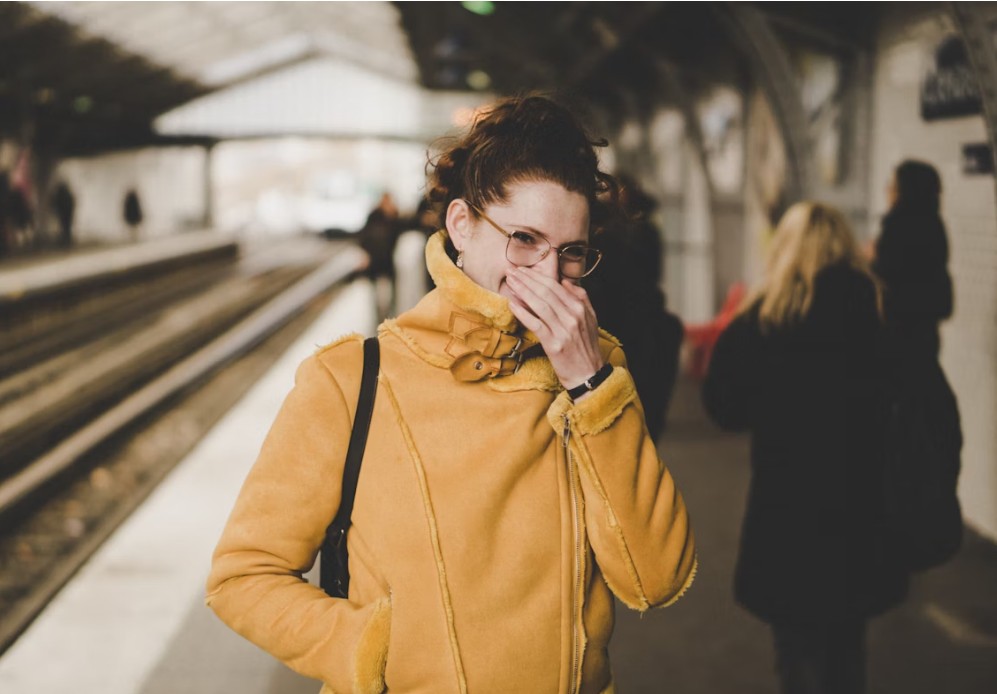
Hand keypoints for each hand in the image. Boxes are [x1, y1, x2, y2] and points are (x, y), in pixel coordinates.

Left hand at [504, 266, 603, 389]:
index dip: (537, 276)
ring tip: (510, 282)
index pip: (555, 286)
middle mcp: (572, 317)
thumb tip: (565, 281)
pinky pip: (535, 324)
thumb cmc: (586, 347)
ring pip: (539, 305)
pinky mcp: (553, 344)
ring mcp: (563, 330)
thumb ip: (581, 298)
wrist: (588, 374)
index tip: (523, 270)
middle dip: (526, 280)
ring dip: (522, 291)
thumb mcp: (591, 319)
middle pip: (545, 292)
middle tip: (511, 271)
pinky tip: (512, 303)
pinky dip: (523, 312)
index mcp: (580, 308)